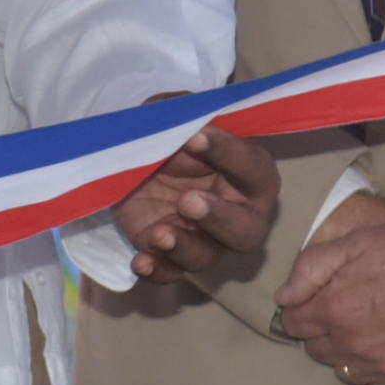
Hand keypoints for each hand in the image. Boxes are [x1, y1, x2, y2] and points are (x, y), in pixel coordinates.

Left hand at [111, 125, 281, 279]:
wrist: (131, 159)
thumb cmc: (170, 135)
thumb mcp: (174, 112)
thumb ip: (186, 111)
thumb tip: (193, 119)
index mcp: (250, 173)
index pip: (252, 167)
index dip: (229, 152)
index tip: (196, 136)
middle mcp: (238, 212)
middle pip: (246, 229)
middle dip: (219, 218)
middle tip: (187, 200)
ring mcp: (206, 238)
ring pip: (207, 256)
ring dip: (184, 247)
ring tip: (158, 233)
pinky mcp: (172, 254)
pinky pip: (170, 272)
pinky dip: (156, 270)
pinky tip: (139, 261)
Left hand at [276, 212, 384, 384]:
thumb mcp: (357, 242)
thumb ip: (310, 269)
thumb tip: (284, 298)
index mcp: (336, 309)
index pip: (294, 323)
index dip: (302, 309)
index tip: (317, 300)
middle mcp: (357, 345)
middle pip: (317, 349)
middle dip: (323, 330)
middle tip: (346, 310)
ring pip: (345, 372)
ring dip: (349, 355)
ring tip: (370, 331)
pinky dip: (380, 379)